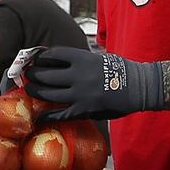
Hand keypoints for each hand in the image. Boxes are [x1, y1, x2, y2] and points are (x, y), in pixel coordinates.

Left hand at [24, 47, 162, 120]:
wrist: (140, 87)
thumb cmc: (122, 71)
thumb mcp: (100, 58)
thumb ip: (81, 61)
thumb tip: (61, 64)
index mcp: (83, 58)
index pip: (53, 55)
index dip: (41, 58)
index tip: (37, 60)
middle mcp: (78, 75)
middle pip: (46, 75)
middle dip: (33, 75)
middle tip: (29, 76)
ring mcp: (80, 94)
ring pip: (48, 93)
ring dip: (35, 92)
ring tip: (30, 90)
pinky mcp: (84, 110)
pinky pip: (60, 113)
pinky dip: (47, 114)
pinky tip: (39, 114)